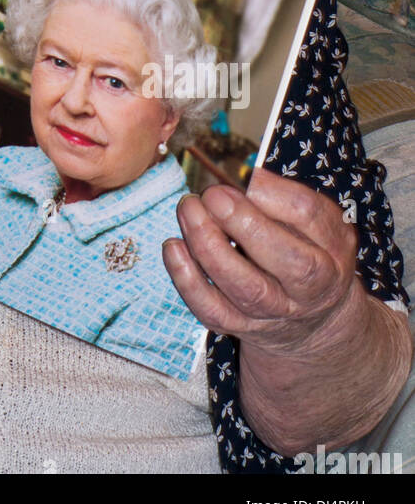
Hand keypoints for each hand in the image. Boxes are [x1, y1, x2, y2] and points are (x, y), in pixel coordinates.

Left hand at [162, 167, 359, 356]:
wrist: (309, 320)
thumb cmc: (307, 254)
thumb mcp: (315, 227)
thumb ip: (289, 202)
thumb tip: (253, 180)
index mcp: (330, 252)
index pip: (310, 218)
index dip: (276, 194)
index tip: (249, 177)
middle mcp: (307, 291)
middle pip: (288, 263)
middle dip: (246, 224)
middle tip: (213, 195)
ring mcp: (272, 314)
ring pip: (244, 288)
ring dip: (209, 245)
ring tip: (189, 208)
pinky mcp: (239, 326)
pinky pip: (211, 310)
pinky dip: (187, 279)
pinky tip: (173, 246)